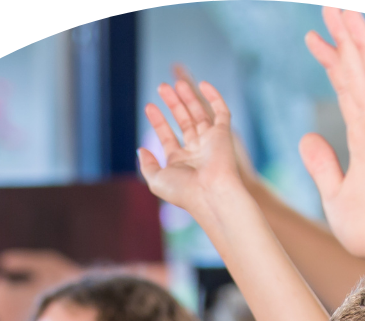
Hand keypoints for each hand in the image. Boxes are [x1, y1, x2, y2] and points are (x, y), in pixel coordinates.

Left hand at [138, 80, 244, 221]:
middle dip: (173, 104)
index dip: (158, 122)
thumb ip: (147, 165)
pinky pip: (221, 112)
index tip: (149, 106)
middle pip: (184, 122)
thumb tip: (141, 150)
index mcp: (181, 162)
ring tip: (176, 82)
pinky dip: (214, 97)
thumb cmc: (184, 191)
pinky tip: (203, 84)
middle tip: (162, 87)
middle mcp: (196, 152)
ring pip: (200, 114)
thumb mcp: (157, 180)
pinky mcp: (223, 135)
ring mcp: (210, 142)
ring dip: (189, 97)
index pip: (168, 137)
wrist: (211, 193)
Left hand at [301, 8, 364, 263]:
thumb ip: (322, 166)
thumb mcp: (334, 196)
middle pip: (360, 72)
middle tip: (329, 7)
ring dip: (362, 41)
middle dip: (345, 39)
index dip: (331, 63)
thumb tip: (306, 138)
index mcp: (363, 140)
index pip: (346, 90)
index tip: (313, 40)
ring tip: (345, 10)